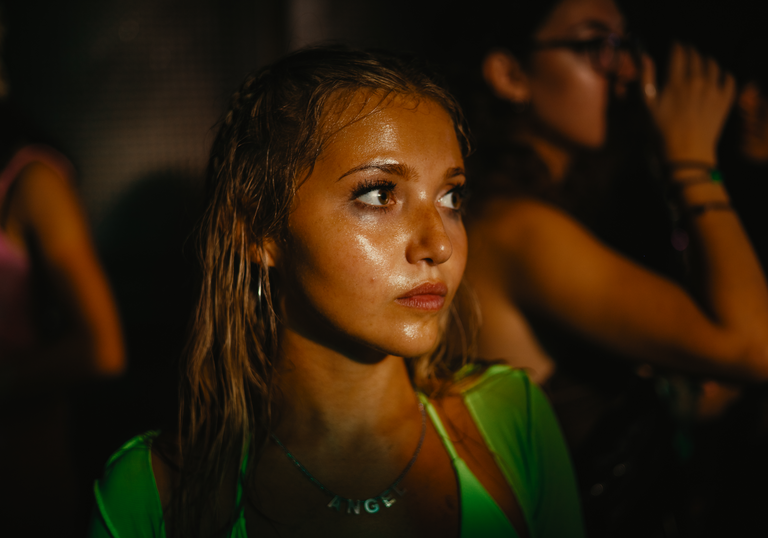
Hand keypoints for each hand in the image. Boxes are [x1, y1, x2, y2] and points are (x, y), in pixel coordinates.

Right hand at [642, 44, 734, 163]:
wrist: (687, 153)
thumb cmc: (661, 132)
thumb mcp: (647, 106)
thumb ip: (646, 79)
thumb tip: (646, 57)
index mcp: (677, 81)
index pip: (680, 53)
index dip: (677, 45)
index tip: (675, 44)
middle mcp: (698, 81)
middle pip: (697, 56)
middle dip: (691, 51)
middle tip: (687, 53)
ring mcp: (714, 90)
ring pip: (714, 65)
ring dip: (707, 60)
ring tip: (702, 63)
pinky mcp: (725, 101)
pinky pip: (730, 79)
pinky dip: (724, 74)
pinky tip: (719, 77)